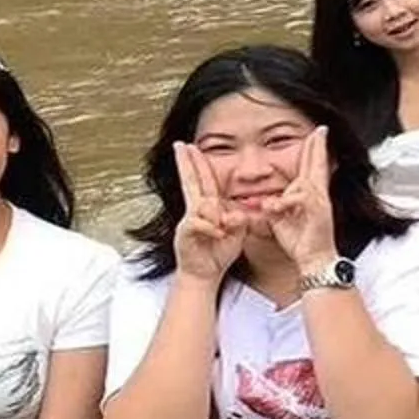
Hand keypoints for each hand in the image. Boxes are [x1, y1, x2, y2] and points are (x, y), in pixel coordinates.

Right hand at [171, 143, 247, 280]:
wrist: (204, 274)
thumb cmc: (219, 252)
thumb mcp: (237, 234)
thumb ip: (239, 221)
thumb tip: (236, 213)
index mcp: (209, 207)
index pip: (205, 180)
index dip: (200, 163)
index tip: (194, 147)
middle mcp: (196, 209)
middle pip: (192, 181)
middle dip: (186, 162)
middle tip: (180, 144)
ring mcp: (190, 220)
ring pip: (204, 204)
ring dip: (217, 216)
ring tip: (221, 232)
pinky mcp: (187, 231)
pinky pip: (201, 222)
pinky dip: (212, 228)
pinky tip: (218, 235)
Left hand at [265, 126, 338, 271]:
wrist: (315, 258)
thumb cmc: (301, 240)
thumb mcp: (281, 219)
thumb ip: (273, 205)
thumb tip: (264, 199)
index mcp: (310, 195)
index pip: (311, 168)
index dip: (314, 151)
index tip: (316, 135)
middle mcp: (318, 195)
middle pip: (317, 165)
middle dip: (318, 146)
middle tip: (320, 130)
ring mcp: (320, 202)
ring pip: (303, 182)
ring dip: (292, 184)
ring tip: (278, 195)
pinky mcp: (317, 211)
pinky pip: (298, 198)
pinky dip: (283, 202)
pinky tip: (273, 208)